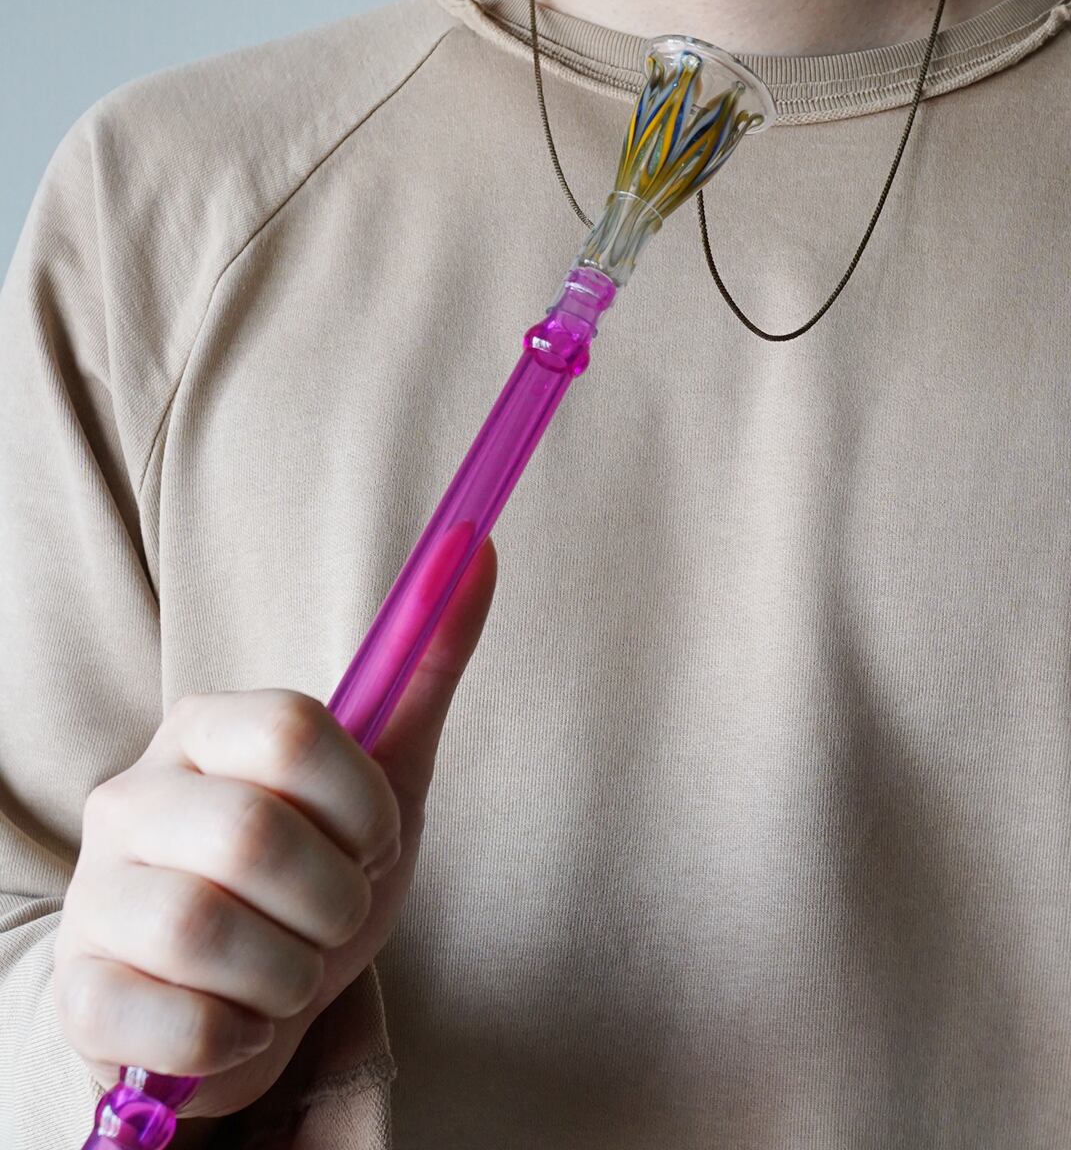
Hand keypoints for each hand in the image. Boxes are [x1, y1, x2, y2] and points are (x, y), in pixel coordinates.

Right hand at [53, 537, 497, 1118]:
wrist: (241, 990)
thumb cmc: (314, 872)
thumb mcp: (382, 772)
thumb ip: (427, 666)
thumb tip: (479, 548)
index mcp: (206, 729)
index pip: (290, 729)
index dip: (359, 802)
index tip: (372, 838)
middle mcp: (132, 798)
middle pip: (252, 835)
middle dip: (334, 897)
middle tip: (333, 914)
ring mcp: (94, 898)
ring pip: (208, 934)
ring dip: (292, 971)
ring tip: (291, 967)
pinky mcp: (80, 997)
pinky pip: (178, 1027)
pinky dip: (243, 1034)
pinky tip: (242, 1016)